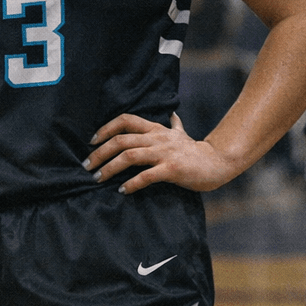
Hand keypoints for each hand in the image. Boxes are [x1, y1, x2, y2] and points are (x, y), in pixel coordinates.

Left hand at [86, 113, 239, 194]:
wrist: (218, 163)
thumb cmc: (195, 151)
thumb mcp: (182, 134)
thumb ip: (174, 125)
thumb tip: (173, 115)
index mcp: (156, 129)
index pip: (125, 120)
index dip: (106, 129)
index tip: (92, 141)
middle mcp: (157, 138)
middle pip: (121, 140)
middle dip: (100, 153)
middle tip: (87, 166)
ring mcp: (164, 154)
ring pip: (129, 157)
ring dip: (109, 168)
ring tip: (98, 178)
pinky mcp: (172, 170)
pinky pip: (146, 176)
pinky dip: (131, 184)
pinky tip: (122, 190)